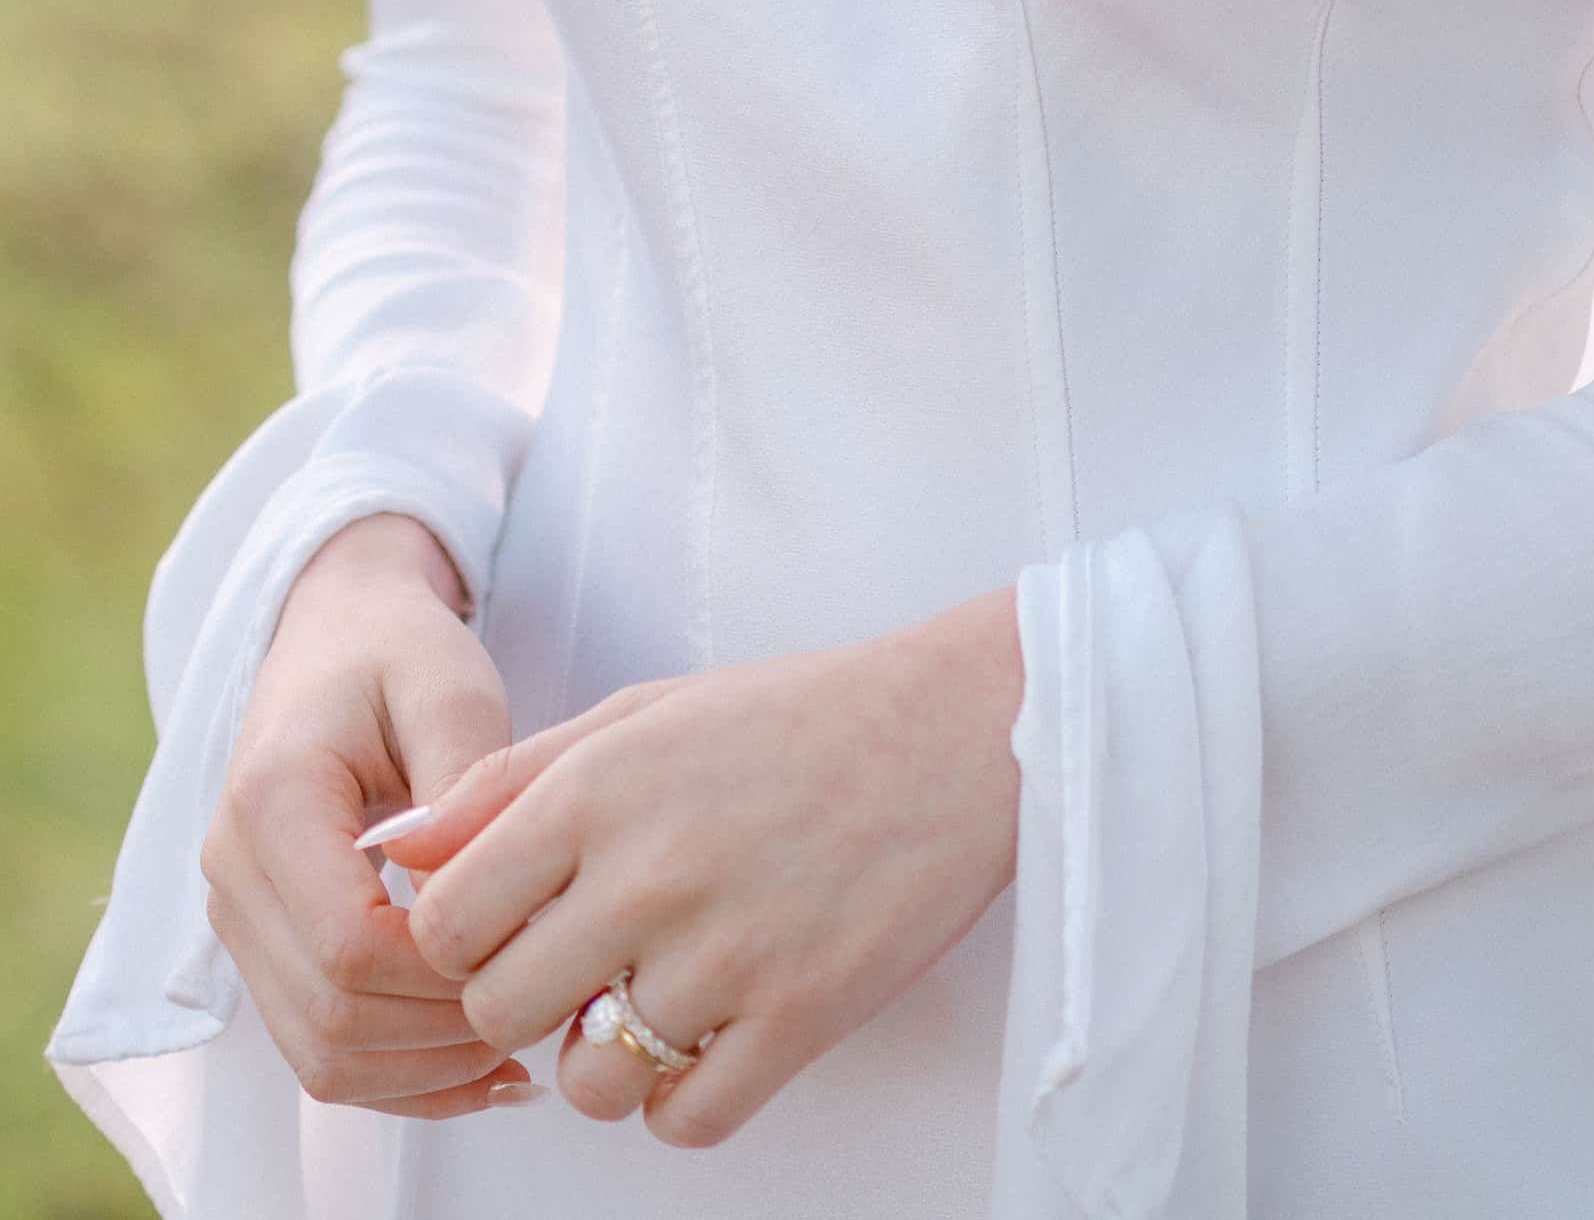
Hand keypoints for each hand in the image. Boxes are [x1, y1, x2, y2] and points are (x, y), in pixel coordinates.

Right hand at [203, 511, 537, 1116]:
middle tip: (539, 1004)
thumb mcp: (452, 687)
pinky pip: (317, 1048)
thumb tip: (471, 905)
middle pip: (329, 1015)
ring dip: (422, 1070)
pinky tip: (481, 1066)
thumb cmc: (403, 654)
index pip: (349, 942)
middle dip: (441, 1032)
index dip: (441, 971)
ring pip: (318, 1052)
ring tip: (520, 1044)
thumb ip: (465, 788)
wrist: (337, 636)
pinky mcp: (262, 946)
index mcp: (273, 798)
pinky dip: (398, 1075)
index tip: (528, 947)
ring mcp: (239, 916)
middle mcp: (234, 869)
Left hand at [384, 588, 1024, 1149]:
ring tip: (650, 1002)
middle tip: (576, 969)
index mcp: (600, 787)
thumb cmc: (797, 716)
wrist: (957, 730)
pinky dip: (683, 1097)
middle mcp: (650, 871)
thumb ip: (509, 779)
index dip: (457, 942)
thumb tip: (396, 848)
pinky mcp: (801, 1015)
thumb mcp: (641, 713)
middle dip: (522, 1001)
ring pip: (586, 1082)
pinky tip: (710, 1035)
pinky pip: (684, 1121)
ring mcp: (728, 951)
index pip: (444, 921)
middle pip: (498, 1011)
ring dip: (602, 1059)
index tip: (502, 931)